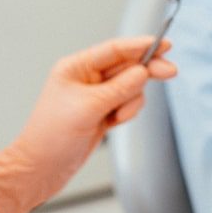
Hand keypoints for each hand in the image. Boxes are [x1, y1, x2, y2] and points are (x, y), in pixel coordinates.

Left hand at [0, 37, 174, 212]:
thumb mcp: (88, 108)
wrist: (41, 168)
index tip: (163, 44)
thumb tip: (143, 71)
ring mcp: (94, 97)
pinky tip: (115, 123)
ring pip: (129, 87)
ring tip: (117, 117)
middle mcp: (85, 78)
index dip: (139, 45)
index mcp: (75, 68)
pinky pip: (125, 104)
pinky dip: (127, 111)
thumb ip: (118, 88)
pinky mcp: (101, 114)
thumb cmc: (52, 136)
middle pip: (125, 66)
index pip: (113, 50)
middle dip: (146, 69)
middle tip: (170, 71)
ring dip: (131, 100)